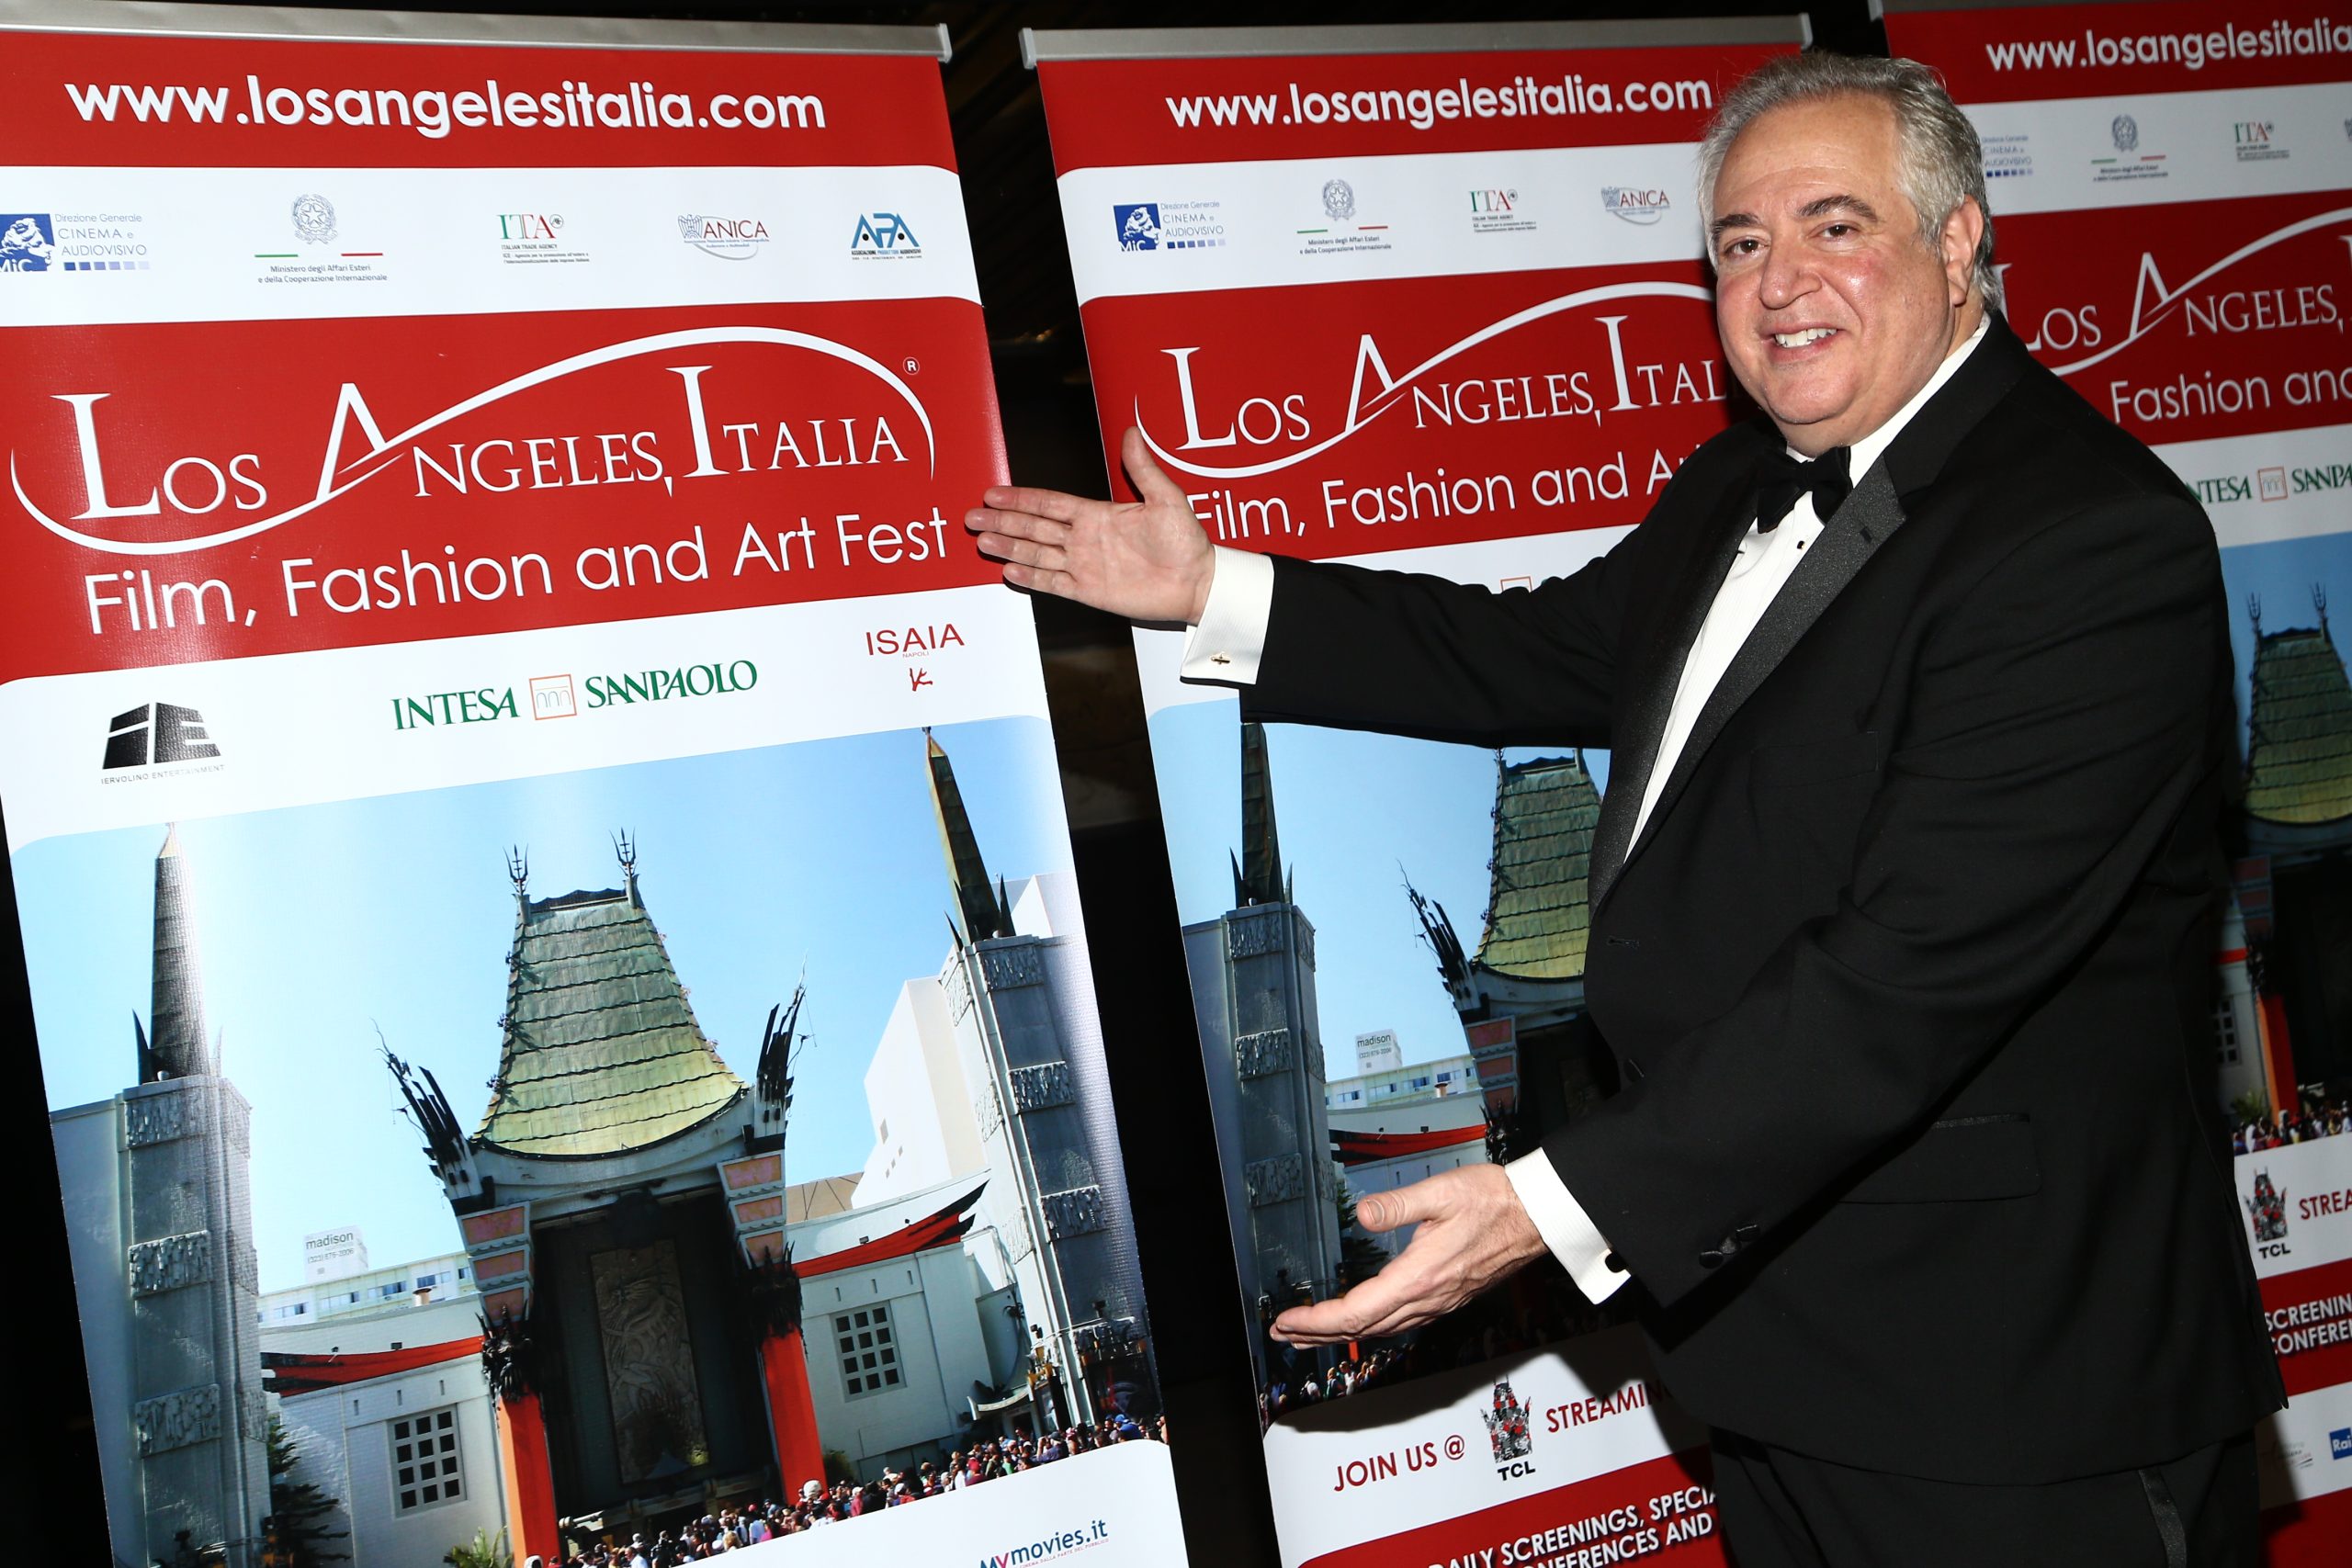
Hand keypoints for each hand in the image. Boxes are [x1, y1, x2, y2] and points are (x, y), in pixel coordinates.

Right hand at [966, 427, 1216, 623]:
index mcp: (1097, 514)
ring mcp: (1084, 566)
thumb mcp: (1167, 499)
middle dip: (1002, 521)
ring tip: (982, 541)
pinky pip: (1054, 584)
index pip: (1050, 504)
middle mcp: (1085, 539)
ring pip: (1037, 554)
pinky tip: (1009, 571)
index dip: (1021, 499)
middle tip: (972, 516)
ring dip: (1009, 547)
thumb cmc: (1186, 541)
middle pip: (1034, 528)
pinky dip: (1031, 578)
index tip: (994, 493)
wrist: (1197, 582)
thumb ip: (1143, 469)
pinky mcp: (1090, 592)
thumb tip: (1132, 431)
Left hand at [1272, 1163, 1549, 1345]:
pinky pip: (1402, 1323)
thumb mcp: (1441, 1193)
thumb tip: (1362, 1214)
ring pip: (1382, 1330)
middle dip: (1319, 1333)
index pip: (1356, 1312)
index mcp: (1419, 1277)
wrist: (1538, 1216)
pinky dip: (1371, 1327)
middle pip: (1363, 1329)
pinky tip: (1363, 1321)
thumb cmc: (1495, 1201)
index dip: (1316, 1320)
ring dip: (1343, 1333)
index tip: (1286, 1320)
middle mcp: (1428, 1298)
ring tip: (1312, 1333)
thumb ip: (1397, 1205)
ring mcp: (1440, 1302)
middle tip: (1284, 1334)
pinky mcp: (1448, 1298)